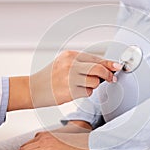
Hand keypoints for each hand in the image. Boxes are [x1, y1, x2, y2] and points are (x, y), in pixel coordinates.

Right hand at [7, 51, 121, 109]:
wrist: (32, 89)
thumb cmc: (50, 77)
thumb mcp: (64, 63)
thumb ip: (83, 64)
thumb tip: (105, 67)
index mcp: (70, 55)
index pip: (96, 58)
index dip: (109, 63)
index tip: (117, 67)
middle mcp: (70, 65)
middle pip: (98, 69)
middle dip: (108, 74)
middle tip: (111, 79)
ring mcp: (69, 78)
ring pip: (94, 82)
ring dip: (92, 85)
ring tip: (80, 85)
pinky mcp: (69, 92)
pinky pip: (88, 93)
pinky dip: (85, 93)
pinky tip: (74, 91)